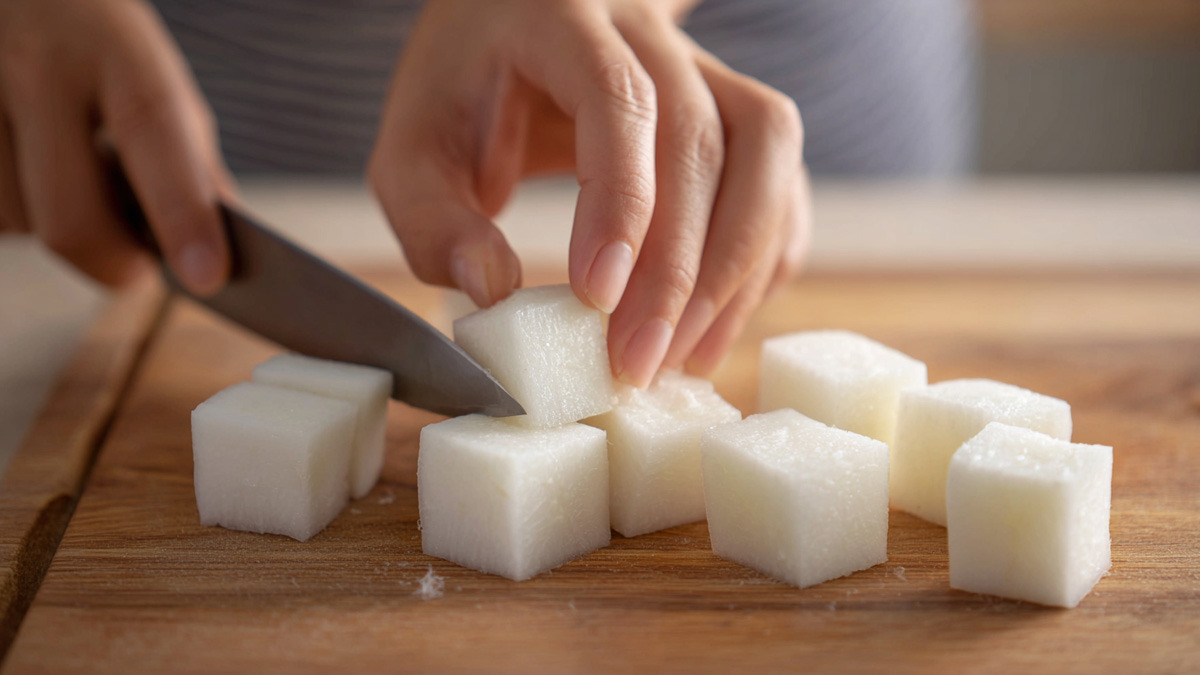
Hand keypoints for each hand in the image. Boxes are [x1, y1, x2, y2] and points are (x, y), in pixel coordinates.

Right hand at [0, 0, 233, 294]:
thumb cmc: (88, 38)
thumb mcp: (150, 72)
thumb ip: (188, 158)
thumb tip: (219, 251)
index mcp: (113, 43)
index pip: (151, 130)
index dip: (181, 211)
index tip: (208, 275)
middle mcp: (34, 62)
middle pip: (70, 215)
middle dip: (113, 262)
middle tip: (139, 264)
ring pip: (20, 222)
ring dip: (54, 224)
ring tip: (68, 174)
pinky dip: (16, 208)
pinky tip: (28, 167)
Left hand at [370, 0, 810, 387]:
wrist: (515, 24)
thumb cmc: (462, 93)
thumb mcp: (413, 151)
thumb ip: (434, 220)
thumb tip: (494, 291)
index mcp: (562, 20)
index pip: (617, 100)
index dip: (621, 201)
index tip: (597, 298)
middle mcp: (650, 32)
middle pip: (699, 138)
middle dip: (676, 268)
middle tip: (637, 362)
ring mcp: (707, 66)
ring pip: (763, 150)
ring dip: (735, 266)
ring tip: (685, 355)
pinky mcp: (736, 111)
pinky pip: (782, 177)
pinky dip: (765, 255)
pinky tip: (718, 320)